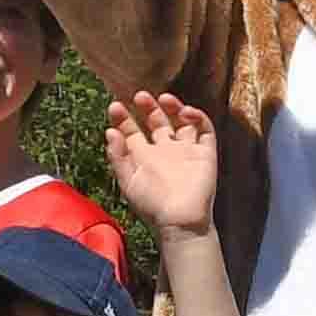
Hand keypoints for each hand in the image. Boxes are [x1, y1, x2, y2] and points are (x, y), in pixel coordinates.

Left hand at [102, 89, 218, 233]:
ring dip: (173, 107)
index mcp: (145, 158)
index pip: (132, 132)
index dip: (124, 119)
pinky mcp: (205, 154)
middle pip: (157, 122)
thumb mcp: (128, 181)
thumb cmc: (152, 205)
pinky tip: (186, 112)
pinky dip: (197, 117)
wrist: (181, 220)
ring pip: (182, 122)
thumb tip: (110, 132)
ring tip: (165, 98)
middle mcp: (165, 152)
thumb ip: (118, 156)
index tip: (115, 106)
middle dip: (148, 108)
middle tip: (140, 95)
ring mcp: (186, 151)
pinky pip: (204, 130)